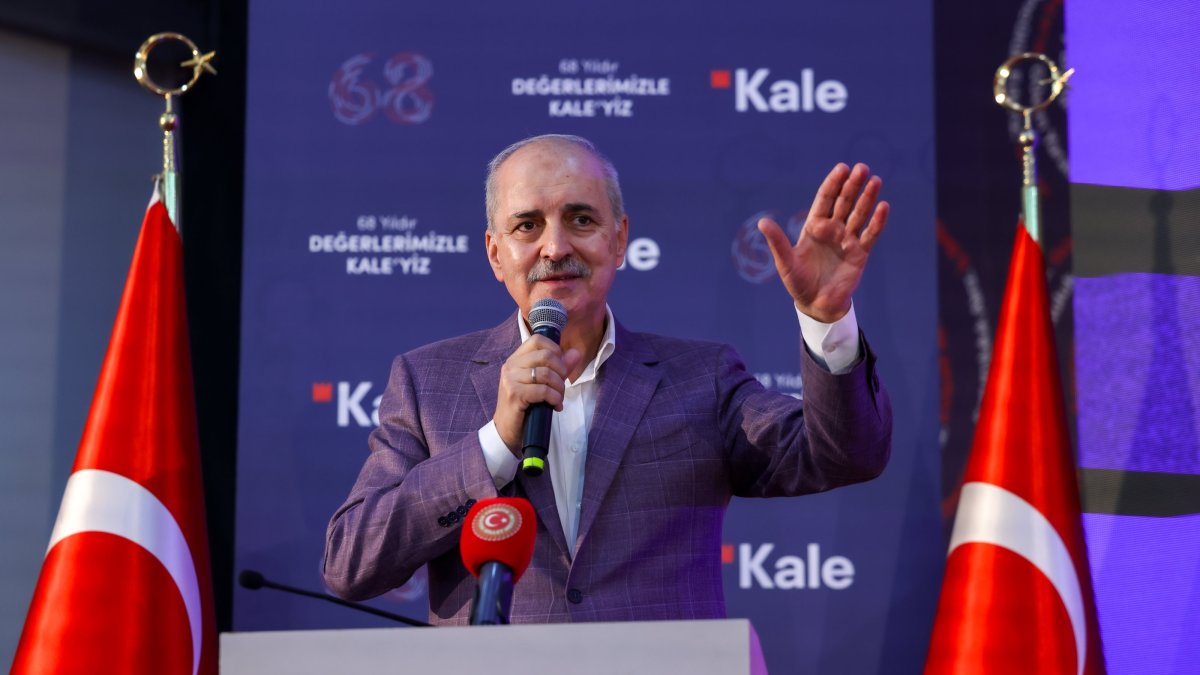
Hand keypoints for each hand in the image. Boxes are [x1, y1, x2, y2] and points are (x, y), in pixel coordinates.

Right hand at [494, 336, 582, 453]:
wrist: (507, 431)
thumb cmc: (525, 406)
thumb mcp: (542, 384)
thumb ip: (558, 367)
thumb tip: (576, 353)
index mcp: (516, 359)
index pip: (537, 340)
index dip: (555, 350)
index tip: (560, 368)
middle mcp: (511, 366)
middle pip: (546, 356)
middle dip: (561, 372)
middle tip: (561, 388)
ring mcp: (511, 380)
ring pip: (546, 374)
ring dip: (559, 388)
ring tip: (558, 399)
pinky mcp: (514, 395)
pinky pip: (542, 390)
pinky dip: (554, 398)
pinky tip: (555, 406)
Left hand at [757, 163, 888, 322]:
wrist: (816, 304)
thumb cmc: (798, 282)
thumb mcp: (786, 262)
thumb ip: (777, 241)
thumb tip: (762, 222)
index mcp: (814, 227)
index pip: (825, 199)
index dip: (833, 183)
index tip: (842, 168)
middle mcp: (832, 229)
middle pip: (844, 202)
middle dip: (852, 185)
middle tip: (862, 168)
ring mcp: (847, 240)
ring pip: (859, 214)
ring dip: (867, 198)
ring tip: (875, 180)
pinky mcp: (860, 253)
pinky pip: (870, 234)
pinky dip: (877, 221)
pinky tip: (883, 207)